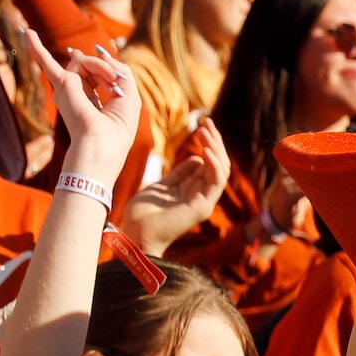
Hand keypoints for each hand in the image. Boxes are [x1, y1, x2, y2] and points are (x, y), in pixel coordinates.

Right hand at [30, 40, 140, 188]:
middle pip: (93, 66)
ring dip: (99, 65)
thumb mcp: (129, 98)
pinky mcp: (62, 86)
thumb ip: (120, 72)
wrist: (99, 146)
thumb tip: (100, 52)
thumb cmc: (116, 131)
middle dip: (107, 68)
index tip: (116, 79)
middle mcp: (78, 95)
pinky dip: (37, 48)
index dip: (112, 72)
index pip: (103, 75)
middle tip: (114, 83)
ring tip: (108, 81)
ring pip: (83, 62)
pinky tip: (27, 32)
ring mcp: (68, 90)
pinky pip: (47, 62)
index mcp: (95, 102)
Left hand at [121, 116, 229, 251]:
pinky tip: (205, 149)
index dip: (209, 143)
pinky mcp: (202, 207)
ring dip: (215, 148)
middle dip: (215, 141)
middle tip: (206, 122)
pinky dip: (213, 164)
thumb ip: (180, 174)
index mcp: (194, 191)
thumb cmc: (144, 213)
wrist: (135, 233)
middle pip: (218, 165)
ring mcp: (204, 202)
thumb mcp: (162, 185)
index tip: (202, 124)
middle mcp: (203, 196)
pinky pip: (215, 182)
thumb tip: (197, 158)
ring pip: (221, 170)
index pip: (210, 163)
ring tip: (205, 131)